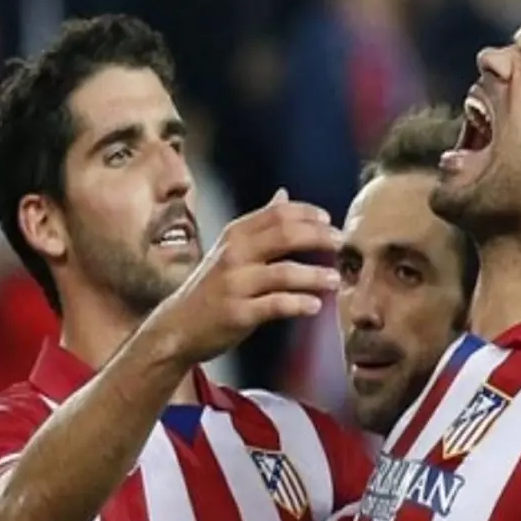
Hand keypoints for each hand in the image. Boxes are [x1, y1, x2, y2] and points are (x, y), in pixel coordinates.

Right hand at [156, 189, 340, 364]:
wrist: (178, 327)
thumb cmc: (211, 286)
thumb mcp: (230, 248)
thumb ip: (260, 223)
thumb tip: (283, 193)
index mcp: (236, 235)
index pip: (278, 213)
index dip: (307, 213)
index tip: (329, 221)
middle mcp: (234, 254)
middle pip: (285, 235)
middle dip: (318, 237)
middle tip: (341, 243)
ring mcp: (235, 284)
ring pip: (283, 272)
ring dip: (314, 275)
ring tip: (335, 280)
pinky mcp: (238, 313)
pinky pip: (275, 305)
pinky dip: (298, 304)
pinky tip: (315, 306)